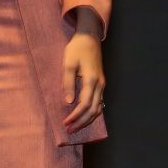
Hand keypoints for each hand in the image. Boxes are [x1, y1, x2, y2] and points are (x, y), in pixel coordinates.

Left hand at [61, 8, 105, 131]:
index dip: (75, 116)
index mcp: (91, 80)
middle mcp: (100, 85)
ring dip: (87, 120)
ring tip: (76, 127)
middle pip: (93, 110)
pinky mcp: (101, 84)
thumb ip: (68, 83)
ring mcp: (102, 85)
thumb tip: (69, 102)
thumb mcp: (68, 64)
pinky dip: (92, 113)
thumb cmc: (77, 49)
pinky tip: (84, 117)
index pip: (84, 105)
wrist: (89, 37)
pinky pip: (99, 103)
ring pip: (98, 109)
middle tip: (69, 130)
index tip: (65, 123)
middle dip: (81, 122)